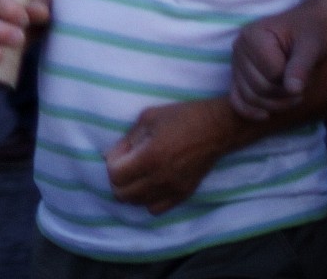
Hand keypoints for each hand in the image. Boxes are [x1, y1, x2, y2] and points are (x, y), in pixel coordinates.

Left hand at [106, 98, 246, 213]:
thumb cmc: (182, 117)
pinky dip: (147, 199)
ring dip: (131, 189)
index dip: (112, 161)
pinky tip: (151, 183)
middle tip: (126, 162)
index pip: (114, 175)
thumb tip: (110, 156)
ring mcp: (172, 190)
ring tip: (138, 172)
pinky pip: (155, 209)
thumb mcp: (148, 118)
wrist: (217, 128)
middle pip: (122, 194)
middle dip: (118, 178)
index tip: (122, 150)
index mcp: (150, 157)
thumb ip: (127, 139)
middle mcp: (160, 179)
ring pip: (137, 203)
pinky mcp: (183, 195)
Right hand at [227, 0, 326, 121]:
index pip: (272, 73)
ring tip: (294, 96)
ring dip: (276, 104)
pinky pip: (237, 99)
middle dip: (285, 95)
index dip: (293, 79)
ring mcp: (236, 62)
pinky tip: (266, 116)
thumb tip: (294, 90)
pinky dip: (249, 111)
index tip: (308, 72)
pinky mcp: (238, 75)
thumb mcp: (312, 45)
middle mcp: (238, 47)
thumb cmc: (310, 32)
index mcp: (253, 35)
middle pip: (259, 88)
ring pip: (250, 97)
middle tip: (304, 88)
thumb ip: (302, 66)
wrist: (305, 26)